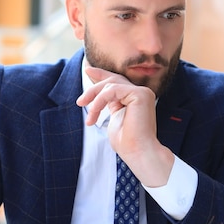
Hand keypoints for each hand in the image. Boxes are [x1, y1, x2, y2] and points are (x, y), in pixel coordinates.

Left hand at [76, 66, 173, 186]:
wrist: (138, 153)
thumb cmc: (127, 142)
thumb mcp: (115, 117)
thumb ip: (111, 103)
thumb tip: (100, 94)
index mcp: (136, 98)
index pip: (117, 81)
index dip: (102, 74)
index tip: (88, 70)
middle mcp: (141, 93)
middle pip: (113, 80)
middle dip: (94, 86)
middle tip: (80, 101)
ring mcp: (142, 93)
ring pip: (110, 84)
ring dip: (94, 99)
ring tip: (89, 118)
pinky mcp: (140, 94)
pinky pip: (112, 89)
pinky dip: (100, 100)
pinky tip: (94, 113)